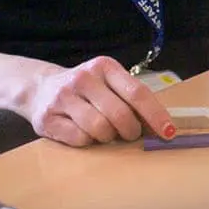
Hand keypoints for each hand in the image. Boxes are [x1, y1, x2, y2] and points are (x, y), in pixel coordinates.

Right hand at [24, 56, 175, 146]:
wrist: (39, 88)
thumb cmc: (85, 90)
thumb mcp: (108, 83)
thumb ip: (131, 99)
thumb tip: (162, 126)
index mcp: (104, 66)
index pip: (137, 93)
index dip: (155, 116)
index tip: (168, 134)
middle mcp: (83, 78)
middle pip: (120, 115)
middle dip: (130, 131)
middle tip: (128, 134)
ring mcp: (63, 97)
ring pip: (100, 129)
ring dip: (107, 138)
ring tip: (103, 131)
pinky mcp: (48, 117)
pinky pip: (80, 139)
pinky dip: (88, 142)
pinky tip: (84, 132)